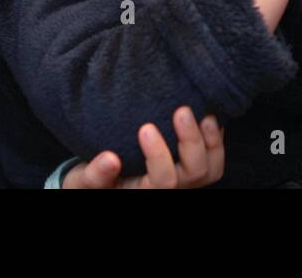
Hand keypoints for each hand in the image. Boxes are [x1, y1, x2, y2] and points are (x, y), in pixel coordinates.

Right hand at [61, 107, 224, 188]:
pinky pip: (214, 158)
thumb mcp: (84, 181)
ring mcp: (184, 178)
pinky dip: (216, 137)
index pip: (163, 181)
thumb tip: (110, 159)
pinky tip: (210, 113)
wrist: (103, 181)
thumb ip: (96, 174)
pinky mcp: (191, 165)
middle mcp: (170, 188)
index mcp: (145, 192)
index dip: (159, 156)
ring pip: (210, 169)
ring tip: (205, 114)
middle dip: (192, 142)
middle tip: (181, 110)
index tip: (145, 128)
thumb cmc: (94, 180)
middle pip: (194, 173)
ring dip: (211, 140)